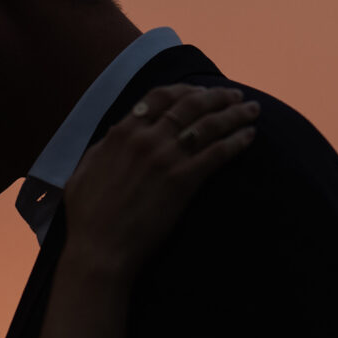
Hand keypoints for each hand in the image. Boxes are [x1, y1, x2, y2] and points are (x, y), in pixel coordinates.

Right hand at [61, 84, 258, 277]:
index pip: (160, 97)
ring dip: (234, 114)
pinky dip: (236, 141)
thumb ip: (104, 147)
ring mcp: (167, 158)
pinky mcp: (184, 181)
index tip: (201, 90)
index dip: (185, 89)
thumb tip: (118, 132)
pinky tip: (250, 136)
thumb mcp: (84, 170)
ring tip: (254, 110)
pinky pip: (217, 153)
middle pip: (191, 105)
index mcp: (122, 133)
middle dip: (217, 96)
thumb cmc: (87, 216)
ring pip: (209, 125)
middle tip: (235, 95)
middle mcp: (147, 139)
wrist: (100, 248)